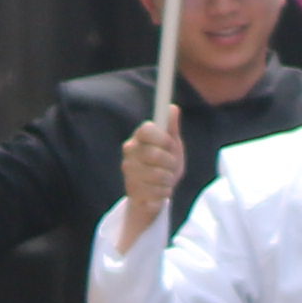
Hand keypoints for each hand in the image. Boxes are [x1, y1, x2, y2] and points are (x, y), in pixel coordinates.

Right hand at [109, 103, 186, 244]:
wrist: (154, 194)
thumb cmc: (164, 165)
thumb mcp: (171, 146)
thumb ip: (171, 128)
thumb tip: (172, 107)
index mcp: (138, 138)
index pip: (147, 130)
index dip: (162, 138)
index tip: (169, 144)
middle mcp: (129, 154)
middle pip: (155, 154)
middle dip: (170, 163)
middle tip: (170, 166)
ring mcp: (129, 173)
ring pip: (159, 175)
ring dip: (169, 180)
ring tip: (164, 180)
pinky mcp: (133, 192)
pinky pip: (158, 193)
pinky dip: (164, 193)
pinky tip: (158, 192)